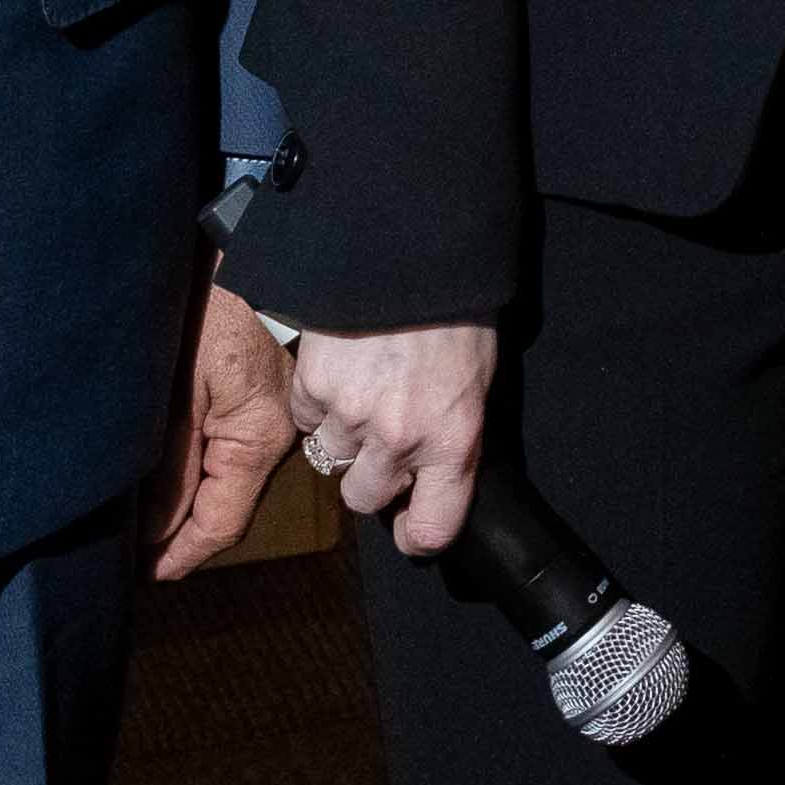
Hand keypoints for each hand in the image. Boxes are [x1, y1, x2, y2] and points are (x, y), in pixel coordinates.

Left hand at [148, 280, 297, 578]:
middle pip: (222, 507)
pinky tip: (156, 476)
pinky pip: (222, 450)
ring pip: (220, 480)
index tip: (140, 575)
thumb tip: (152, 530)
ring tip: (131, 520)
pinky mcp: (255, 396)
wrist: (238, 248)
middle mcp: (273, 435)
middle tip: (122, 552)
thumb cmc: (209, 307)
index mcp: (259, 437)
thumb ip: (168, 465)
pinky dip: (189, 471)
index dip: (179, 556)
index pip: (221, 524)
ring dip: (180, 502)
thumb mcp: (177, 390)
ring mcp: (268, 415)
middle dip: (175, 533)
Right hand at [285, 321, 495, 554]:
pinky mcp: (311, 386)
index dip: (417, 534)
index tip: (410, 528)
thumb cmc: (456, 309)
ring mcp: (350, 414)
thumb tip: (436, 470)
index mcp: (452, 440)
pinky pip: (305, 417)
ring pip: (330, 457)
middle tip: (382, 437)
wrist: (410, 250)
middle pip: (364, 498)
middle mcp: (399, 438)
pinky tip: (340, 366)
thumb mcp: (479, 377)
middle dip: (371, 476)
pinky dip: (316, 400)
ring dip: (343, 433)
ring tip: (364, 387)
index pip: (432, 528)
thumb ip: (454, 433)